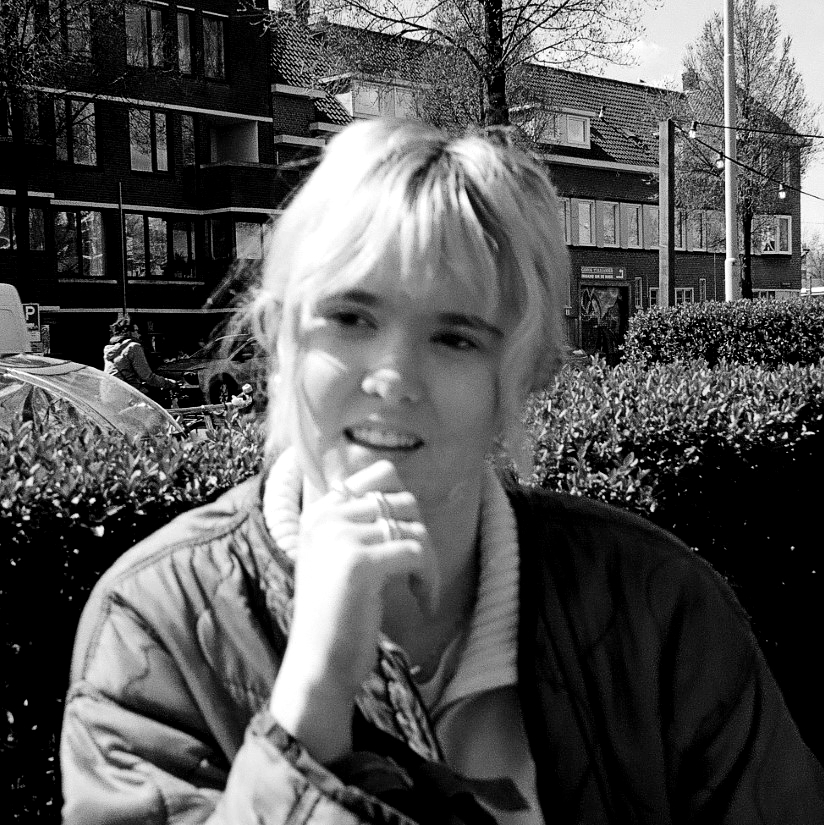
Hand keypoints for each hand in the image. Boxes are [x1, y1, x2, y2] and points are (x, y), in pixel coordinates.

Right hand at [269, 460, 438, 762]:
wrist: (317, 667)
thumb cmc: (336, 616)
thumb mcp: (338, 556)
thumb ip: (359, 522)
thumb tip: (404, 495)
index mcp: (320, 511)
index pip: (381, 473)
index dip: (405, 504)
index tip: (406, 542)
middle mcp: (326, 516)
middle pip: (404, 501)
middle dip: (421, 538)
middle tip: (417, 573)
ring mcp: (339, 536)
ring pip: (414, 526)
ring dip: (429, 562)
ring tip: (420, 591)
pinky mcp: (358, 562)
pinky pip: (417, 552)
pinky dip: (430, 580)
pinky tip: (424, 604)